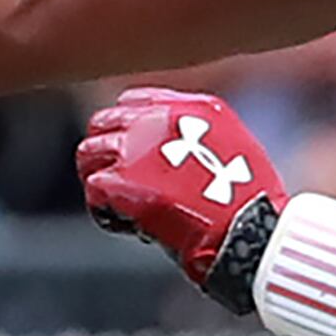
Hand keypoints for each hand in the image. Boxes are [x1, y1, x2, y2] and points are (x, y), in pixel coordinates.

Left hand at [78, 87, 289, 312]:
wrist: (244, 233)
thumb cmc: (247, 203)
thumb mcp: (233, 146)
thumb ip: (197, 134)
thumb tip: (170, 145)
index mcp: (191, 108)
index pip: (131, 101)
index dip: (123, 126)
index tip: (126, 148)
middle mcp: (157, 121)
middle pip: (101, 124)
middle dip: (103, 151)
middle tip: (113, 178)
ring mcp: (135, 150)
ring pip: (88, 154)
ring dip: (97, 178)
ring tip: (117, 203)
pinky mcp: (119, 183)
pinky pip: (93, 191)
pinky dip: (105, 211)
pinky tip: (128, 224)